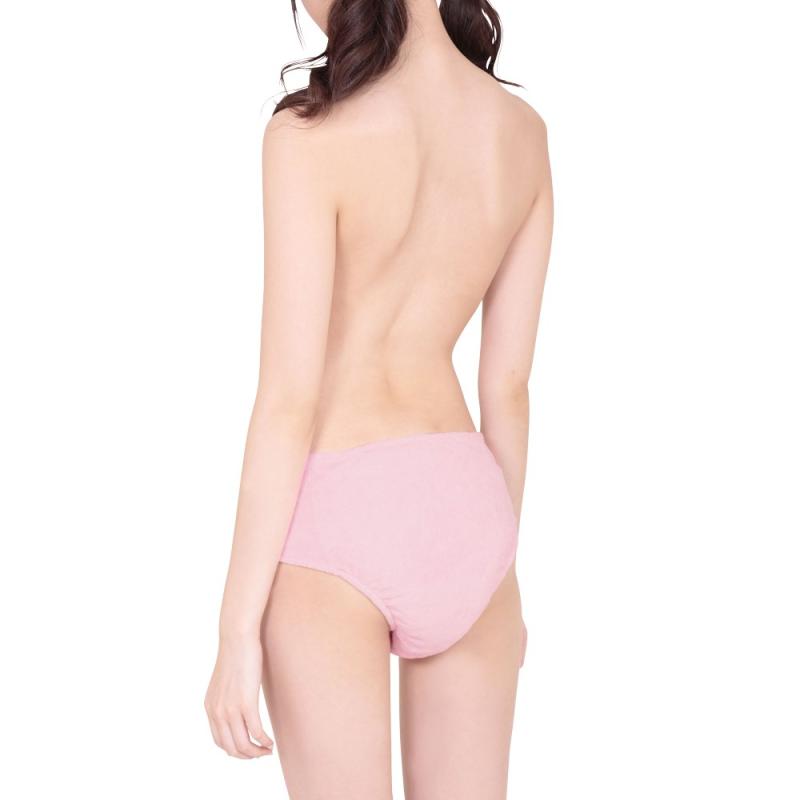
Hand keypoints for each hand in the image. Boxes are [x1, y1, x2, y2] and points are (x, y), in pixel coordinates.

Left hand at [205, 634, 273, 757]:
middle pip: (231, 748)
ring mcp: (230, 709)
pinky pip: (256, 731)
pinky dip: (264, 741)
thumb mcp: (224, 681)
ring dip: (257, 752)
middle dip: (247, 755)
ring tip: (268, 750)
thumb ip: (226, 697)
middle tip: (261, 754)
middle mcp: (217, 712)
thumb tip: (236, 704)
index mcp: (210, 707)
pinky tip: (271, 741)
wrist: (237, 638)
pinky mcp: (246, 702)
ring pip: (243, 744)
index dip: (235, 750)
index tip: (249, 748)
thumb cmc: (235, 654)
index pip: (220, 741)